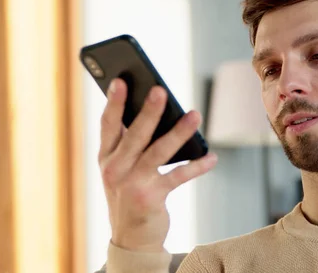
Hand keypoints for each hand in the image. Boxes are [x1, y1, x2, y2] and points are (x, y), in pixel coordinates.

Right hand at [99, 78, 217, 251]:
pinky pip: (178, 176)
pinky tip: (211, 158)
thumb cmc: (129, 192)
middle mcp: (115, 169)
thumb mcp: (121, 168)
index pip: (108, 124)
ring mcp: (132, 184)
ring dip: (179, 132)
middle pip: (134, 134)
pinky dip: (197, 166)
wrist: (131, 237)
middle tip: (161, 90)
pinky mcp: (151, 198)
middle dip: (149, 111)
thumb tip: (156, 109)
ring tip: (195, 115)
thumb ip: (130, 142)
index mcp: (106, 156)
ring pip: (158, 151)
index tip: (121, 81)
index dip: (114, 102)